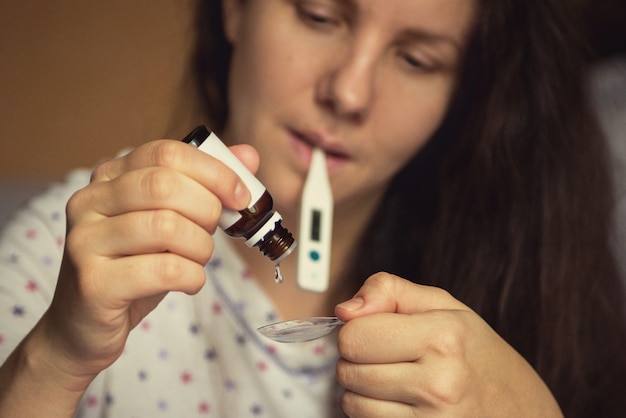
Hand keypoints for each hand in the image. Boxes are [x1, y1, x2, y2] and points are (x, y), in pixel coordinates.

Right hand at [42, 139, 257, 383]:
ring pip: (166, 227)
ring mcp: (86, 241)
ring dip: (201, 247)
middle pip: (165, 185)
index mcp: (109, 177)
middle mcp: (89, 201)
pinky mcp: (94, 282)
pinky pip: (164, 270)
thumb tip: (248, 155)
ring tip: (198, 261)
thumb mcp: (171, 221)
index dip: (213, 171)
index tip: (240, 195)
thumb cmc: (135, 267)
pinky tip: (189, 282)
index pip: (166, 152)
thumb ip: (206, 186)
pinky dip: (192, 276)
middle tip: (214, 233)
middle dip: (207, 210)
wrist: (85, 326)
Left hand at [334, 272, 562, 416]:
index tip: (377, 332)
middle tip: (389, 358)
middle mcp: (439, 383)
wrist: (522, 410)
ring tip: (397, 382)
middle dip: (358, 361)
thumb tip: (344, 310)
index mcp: (443, 337)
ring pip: (352, 403)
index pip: (354, 336)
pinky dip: (375, 414)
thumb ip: (388, 291)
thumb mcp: (443, 306)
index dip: (357, 331)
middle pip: (348, 370)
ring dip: (363, 392)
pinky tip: (402, 405)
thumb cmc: (476, 354)